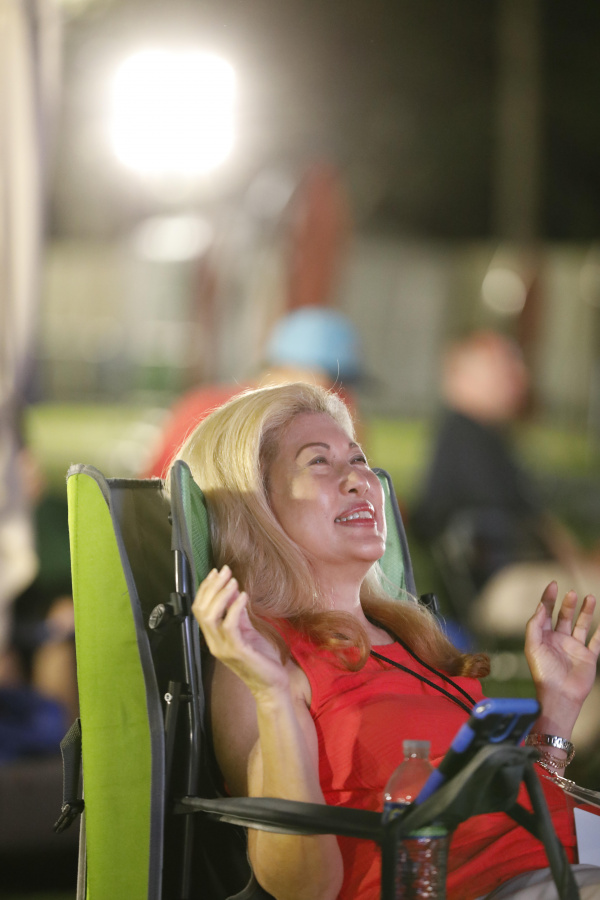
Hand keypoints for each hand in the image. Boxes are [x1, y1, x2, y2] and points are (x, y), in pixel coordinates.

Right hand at [192, 566, 288, 698]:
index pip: (199, 610)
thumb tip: (232, 590)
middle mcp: (214, 643)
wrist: (271, 684)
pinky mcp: (237, 651)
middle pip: (201, 610)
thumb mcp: (247, 630)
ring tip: (233, 581)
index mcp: (213, 638)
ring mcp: (224, 648)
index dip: (205, 589)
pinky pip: (230, 626)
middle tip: (224, 570)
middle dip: (211, 587)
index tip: (215, 572)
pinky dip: (235, 607)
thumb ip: (237, 613)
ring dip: (221, 595)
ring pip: (211, 617)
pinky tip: (243, 596)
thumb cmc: (260, 657)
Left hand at [525, 582, 599, 730]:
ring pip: (582, 625)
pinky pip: (597, 642)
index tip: (554, 584)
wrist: (559, 695)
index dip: (549, 598)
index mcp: (544, 637)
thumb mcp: (533, 645)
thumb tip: (541, 605)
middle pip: (564, 616)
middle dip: (567, 604)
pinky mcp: (588, 658)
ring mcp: (575, 648)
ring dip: (586, 612)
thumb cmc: (543, 672)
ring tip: (590, 597)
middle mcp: (559, 640)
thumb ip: (535, 624)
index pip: (546, 613)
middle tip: (572, 592)